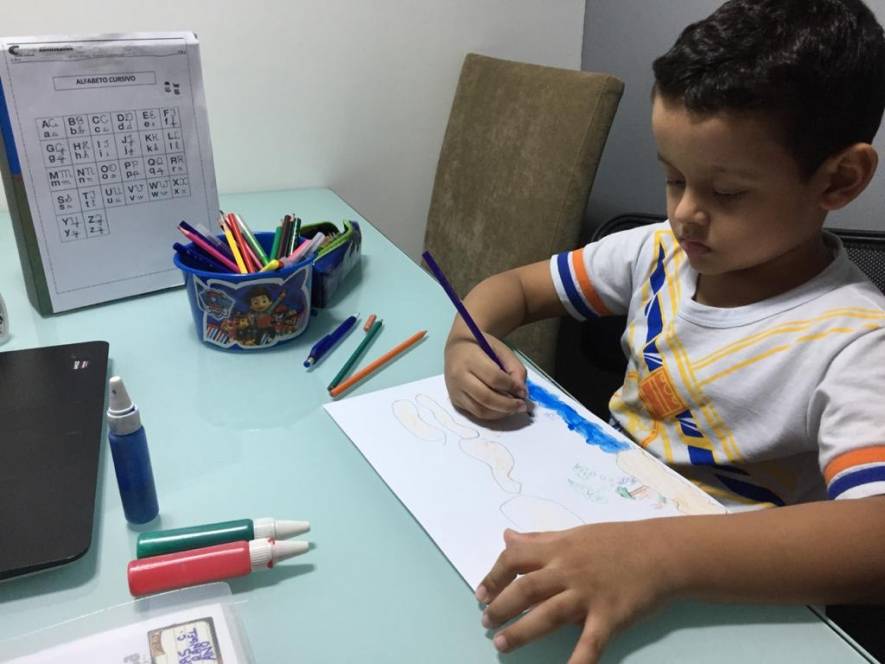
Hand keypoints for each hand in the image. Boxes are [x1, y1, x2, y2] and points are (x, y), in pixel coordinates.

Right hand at [444, 334, 527, 418]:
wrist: (456, 348)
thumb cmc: (481, 347)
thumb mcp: (501, 350)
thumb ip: (515, 368)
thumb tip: (521, 392)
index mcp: (470, 359)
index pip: (494, 378)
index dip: (511, 387)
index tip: (523, 392)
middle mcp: (459, 377)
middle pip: (486, 398)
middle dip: (508, 405)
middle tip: (522, 406)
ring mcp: (455, 390)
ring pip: (480, 410)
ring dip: (501, 413)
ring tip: (514, 409)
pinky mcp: (455, 400)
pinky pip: (475, 413)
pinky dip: (492, 415)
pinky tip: (502, 410)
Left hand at [477, 524, 676, 663]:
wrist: (661, 551)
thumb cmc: (617, 541)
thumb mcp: (574, 533)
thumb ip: (539, 539)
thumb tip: (506, 536)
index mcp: (558, 548)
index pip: (514, 558)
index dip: (493, 576)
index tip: (481, 593)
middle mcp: (568, 570)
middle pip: (525, 589)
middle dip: (500, 607)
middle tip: (486, 623)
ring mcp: (588, 594)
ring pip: (547, 615)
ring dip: (520, 632)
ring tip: (502, 645)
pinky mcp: (610, 616)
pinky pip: (590, 643)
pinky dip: (578, 663)